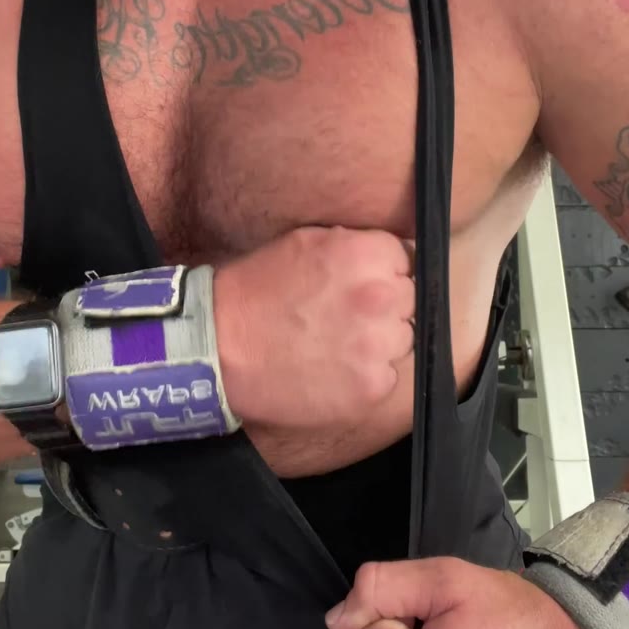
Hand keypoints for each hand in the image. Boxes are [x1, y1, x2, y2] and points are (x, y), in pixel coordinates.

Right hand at [213, 226, 414, 432]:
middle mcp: (380, 296)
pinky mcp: (372, 386)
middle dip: (385, 306)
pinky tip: (333, 369)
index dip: (384, 272)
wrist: (218, 348)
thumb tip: (390, 253)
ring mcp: (379, 345)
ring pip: (402, 340)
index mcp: (366, 254)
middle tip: (345, 317)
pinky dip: (367, 375)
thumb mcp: (306, 242)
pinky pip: (388, 376)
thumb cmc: (256, 291)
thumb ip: (355, 245)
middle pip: (409, 300)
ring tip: (335, 344)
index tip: (361, 285)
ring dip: (379, 342)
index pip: (407, 260)